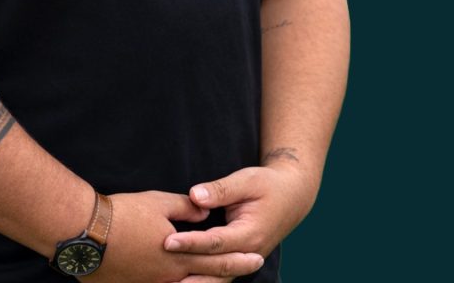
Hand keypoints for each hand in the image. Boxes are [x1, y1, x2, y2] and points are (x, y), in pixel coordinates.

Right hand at [92, 191, 263, 282]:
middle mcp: (169, 278)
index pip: (217, 259)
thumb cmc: (123, 213)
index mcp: (179, 256)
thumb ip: (185, 208)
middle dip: (227, 276)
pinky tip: (180, 280)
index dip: (238, 259)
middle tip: (247, 268)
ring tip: (214, 278)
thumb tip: (203, 211)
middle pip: (206, 281)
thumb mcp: (158, 202)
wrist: (86, 232)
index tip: (256, 258)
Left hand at [162, 164, 317, 281]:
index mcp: (249, 234)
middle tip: (161, 270)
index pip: (214, 242)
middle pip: (215, 270)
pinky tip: (184, 281)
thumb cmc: (267, 185)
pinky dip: (203, 282)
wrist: (292, 196)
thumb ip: (220, 190)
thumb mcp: (246, 180)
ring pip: (219, 281)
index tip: (167, 241)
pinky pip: (220, 277)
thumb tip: (195, 196)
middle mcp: (248, 254)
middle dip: (187, 271)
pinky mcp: (240, 261)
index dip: (190, 243)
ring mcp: (245, 261)